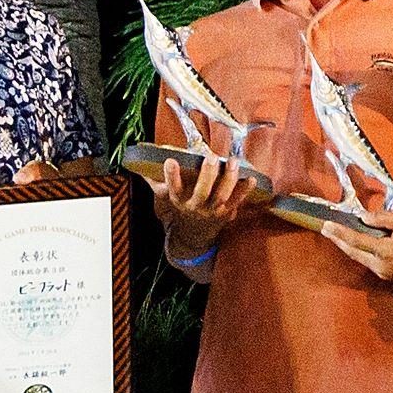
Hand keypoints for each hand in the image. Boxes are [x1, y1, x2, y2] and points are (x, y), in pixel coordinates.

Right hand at [152, 147, 267, 251]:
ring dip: (228, 178)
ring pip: (220, 196)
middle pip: (201, 193)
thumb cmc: (182, 207)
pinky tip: (251, 178)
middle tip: (210, 157)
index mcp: (179, 201)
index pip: (173, 189)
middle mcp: (195, 207)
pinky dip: (244, 190)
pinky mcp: (225, 213)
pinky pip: (236, 202)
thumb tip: (141, 161)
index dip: (171, 176)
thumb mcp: (166, 197)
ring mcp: (211, 212)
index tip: (169, 160)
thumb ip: (157, 180)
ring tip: (233, 161)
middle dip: (206, 175)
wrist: (194, 235)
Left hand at [319, 205, 392, 287]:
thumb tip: (364, 217)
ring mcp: (382, 273)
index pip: (355, 240)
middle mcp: (379, 265)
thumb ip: (384, 219)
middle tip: (326, 229)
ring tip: (339, 235)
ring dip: (348, 247)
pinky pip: (369, 262)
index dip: (338, 232)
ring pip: (359, 258)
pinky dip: (360, 252)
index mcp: (384, 251)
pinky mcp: (387, 276)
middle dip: (338, 240)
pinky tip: (360, 244)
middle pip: (352, 252)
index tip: (326, 225)